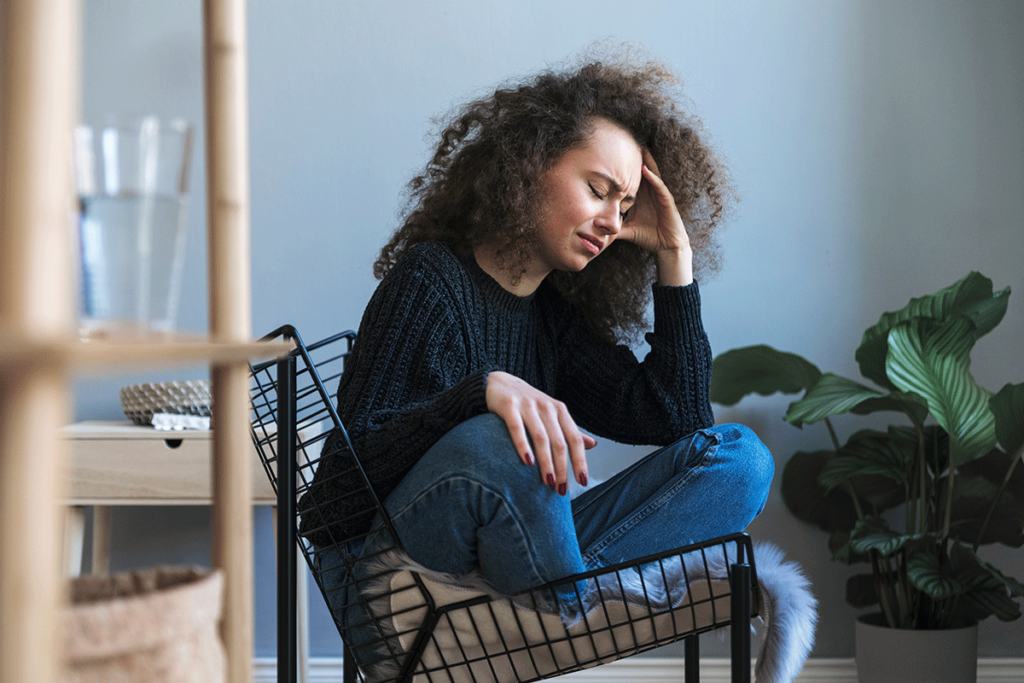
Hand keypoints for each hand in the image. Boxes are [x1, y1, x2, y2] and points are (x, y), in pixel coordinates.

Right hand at [485, 371, 594, 494]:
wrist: (499, 383)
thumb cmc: (529, 404)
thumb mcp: (551, 415)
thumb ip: (570, 430)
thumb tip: (593, 445)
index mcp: (560, 411)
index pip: (574, 439)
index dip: (580, 460)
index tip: (582, 481)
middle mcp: (546, 407)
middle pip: (559, 441)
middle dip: (562, 468)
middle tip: (560, 489)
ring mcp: (527, 405)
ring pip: (541, 437)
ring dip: (546, 462)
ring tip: (548, 482)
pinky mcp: (509, 406)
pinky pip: (517, 428)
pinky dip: (523, 445)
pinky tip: (528, 462)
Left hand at [620, 149, 693, 285]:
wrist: (666, 247)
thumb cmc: (648, 236)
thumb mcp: (626, 229)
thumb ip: (613, 226)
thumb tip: (595, 228)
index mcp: (640, 197)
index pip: (630, 178)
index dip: (622, 167)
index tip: (610, 154)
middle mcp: (649, 192)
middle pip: (640, 171)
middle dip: (633, 157)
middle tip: (624, 139)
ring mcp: (659, 195)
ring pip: (651, 173)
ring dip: (645, 160)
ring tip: (637, 146)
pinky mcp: (667, 201)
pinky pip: (660, 186)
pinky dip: (653, 177)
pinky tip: (645, 169)